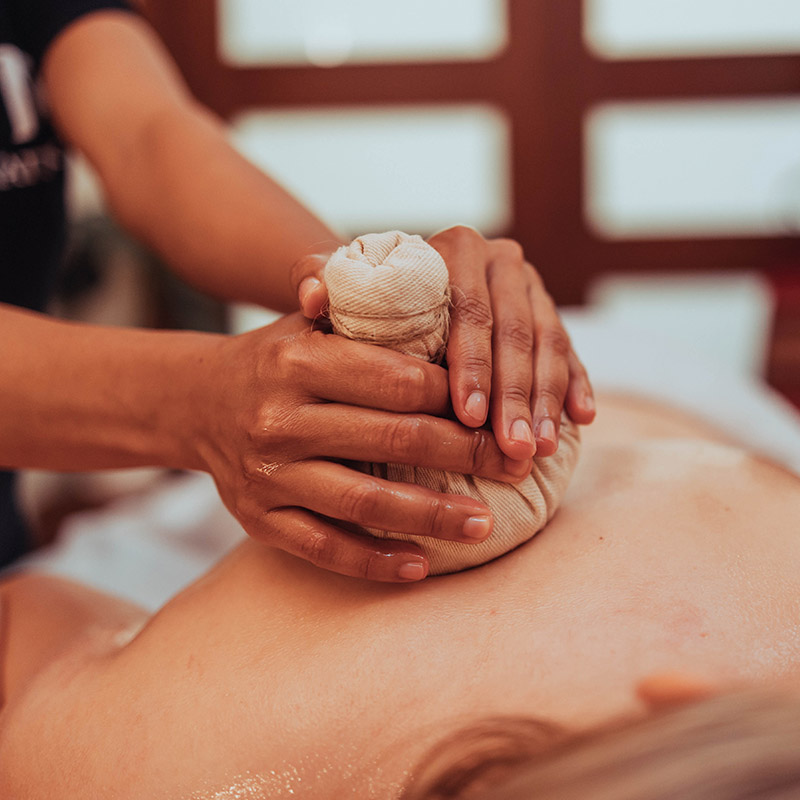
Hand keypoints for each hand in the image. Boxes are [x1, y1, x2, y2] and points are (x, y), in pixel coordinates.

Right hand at [193, 314, 530, 581]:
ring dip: (432, 515)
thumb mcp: (310, 321)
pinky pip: (323, 547)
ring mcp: (267, 474)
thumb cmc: (278, 358)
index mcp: (298, 359)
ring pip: (364, 501)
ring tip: (485, 523)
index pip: (399, 379)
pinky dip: (374, 561)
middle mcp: (279, 416)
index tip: (499, 411)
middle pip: (393, 439)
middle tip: (517, 465)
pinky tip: (420, 566)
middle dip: (466, 453)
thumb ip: (366, 307)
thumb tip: (443, 289)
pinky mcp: (258, 519)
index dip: (459, 397)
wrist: (197, 402)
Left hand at [294, 229, 594, 459]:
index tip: (468, 416)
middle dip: (515, 394)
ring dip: (547, 399)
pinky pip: (571, 348)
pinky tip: (582, 419)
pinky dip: (577, 383)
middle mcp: (500, 260)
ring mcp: (530, 286)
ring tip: (540, 449)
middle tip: (513, 448)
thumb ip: (318, 280)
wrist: (401, 289)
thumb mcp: (340, 284)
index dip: (472, 364)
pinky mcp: (548, 311)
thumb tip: (313, 297)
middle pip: (514, 332)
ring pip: (547, 344)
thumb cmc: (366, 296)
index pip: (469, 309)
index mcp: (455, 249)